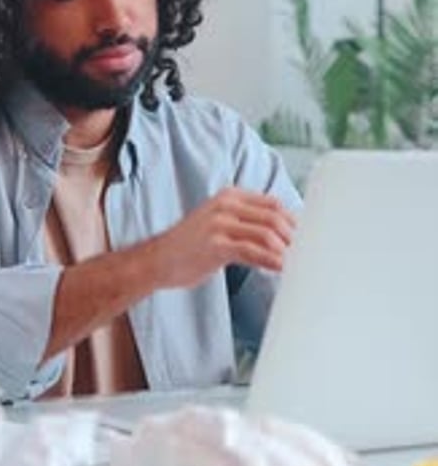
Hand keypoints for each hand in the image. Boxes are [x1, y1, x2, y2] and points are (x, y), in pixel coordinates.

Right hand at [149, 186, 295, 289]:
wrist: (157, 260)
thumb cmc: (191, 246)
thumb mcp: (219, 223)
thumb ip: (246, 223)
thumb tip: (281, 236)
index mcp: (229, 196)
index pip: (273, 204)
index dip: (294, 222)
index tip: (307, 238)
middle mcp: (226, 205)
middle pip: (274, 217)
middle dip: (294, 236)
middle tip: (307, 254)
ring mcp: (220, 223)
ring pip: (267, 234)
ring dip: (286, 250)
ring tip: (297, 264)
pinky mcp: (216, 244)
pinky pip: (253, 252)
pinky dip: (272, 261)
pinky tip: (281, 269)